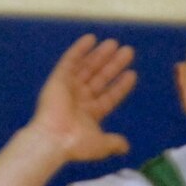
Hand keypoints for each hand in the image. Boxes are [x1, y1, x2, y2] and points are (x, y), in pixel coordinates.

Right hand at [28, 35, 137, 162]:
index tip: (131, 73)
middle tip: (128, 51)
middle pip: (100, 78)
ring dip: (101, 55)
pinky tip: (91, 38)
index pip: (109, 96)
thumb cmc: (76, 144)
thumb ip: (114, 142)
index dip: (120, 85)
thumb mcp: (101, 145)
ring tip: (115, 43)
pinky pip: (70, 60)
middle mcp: (80, 99)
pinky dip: (80, 49)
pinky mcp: (58, 79)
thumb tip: (125, 147)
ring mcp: (69, 88)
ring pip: (88, 67)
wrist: (54, 139)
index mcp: (90, 114)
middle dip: (114, 65)